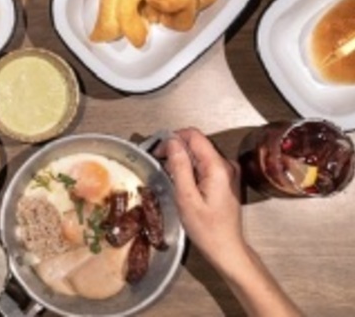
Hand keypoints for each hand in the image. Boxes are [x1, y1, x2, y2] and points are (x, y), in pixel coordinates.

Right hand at [161, 128, 248, 269]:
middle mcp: (225, 165)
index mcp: (217, 167)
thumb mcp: (186, 198)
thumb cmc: (206, 229)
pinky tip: (182, 183)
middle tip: (160, 165)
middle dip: (175, 149)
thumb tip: (171, 142)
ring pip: (199, 153)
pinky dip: (190, 168)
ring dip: (181, 159)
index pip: (194, 136)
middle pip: (196, 143)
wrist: (226, 249)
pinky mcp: (224, 180)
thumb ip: (179, 167)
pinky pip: (204, 164)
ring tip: (169, 175)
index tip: (158, 152)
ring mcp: (227, 172)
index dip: (172, 139)